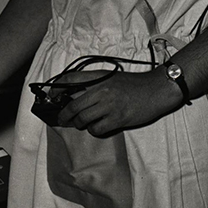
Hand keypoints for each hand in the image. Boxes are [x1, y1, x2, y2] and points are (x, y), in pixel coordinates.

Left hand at [54, 69, 182, 136]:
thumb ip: (94, 84)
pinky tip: (98, 127)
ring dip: (78, 124)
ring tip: (81, 124)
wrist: (157, 90)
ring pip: (82, 119)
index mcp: (99, 77)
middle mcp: (101, 90)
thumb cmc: (135, 84)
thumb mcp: (111, 78)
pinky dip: (94, 130)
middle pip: (72, 105)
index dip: (56, 88)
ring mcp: (109, 105)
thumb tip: (74, 94)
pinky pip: (96, 129)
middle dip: (63, 115)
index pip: (70, 79)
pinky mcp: (118, 118)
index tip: (51, 96)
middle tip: (61, 119)